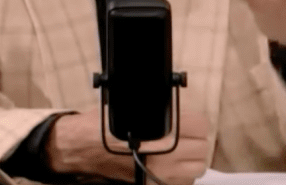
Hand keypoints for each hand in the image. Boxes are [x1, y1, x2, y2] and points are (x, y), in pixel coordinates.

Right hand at [46, 107, 209, 184]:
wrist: (83, 147)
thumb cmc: (105, 126)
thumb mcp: (134, 107)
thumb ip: (162, 111)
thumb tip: (182, 111)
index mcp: (164, 130)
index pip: (202, 126)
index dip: (196, 123)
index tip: (191, 123)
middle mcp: (166, 155)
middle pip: (202, 149)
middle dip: (196, 142)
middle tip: (186, 138)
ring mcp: (161, 174)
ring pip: (196, 169)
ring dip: (191, 161)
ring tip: (179, 153)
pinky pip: (181, 182)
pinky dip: (179, 175)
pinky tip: (168, 166)